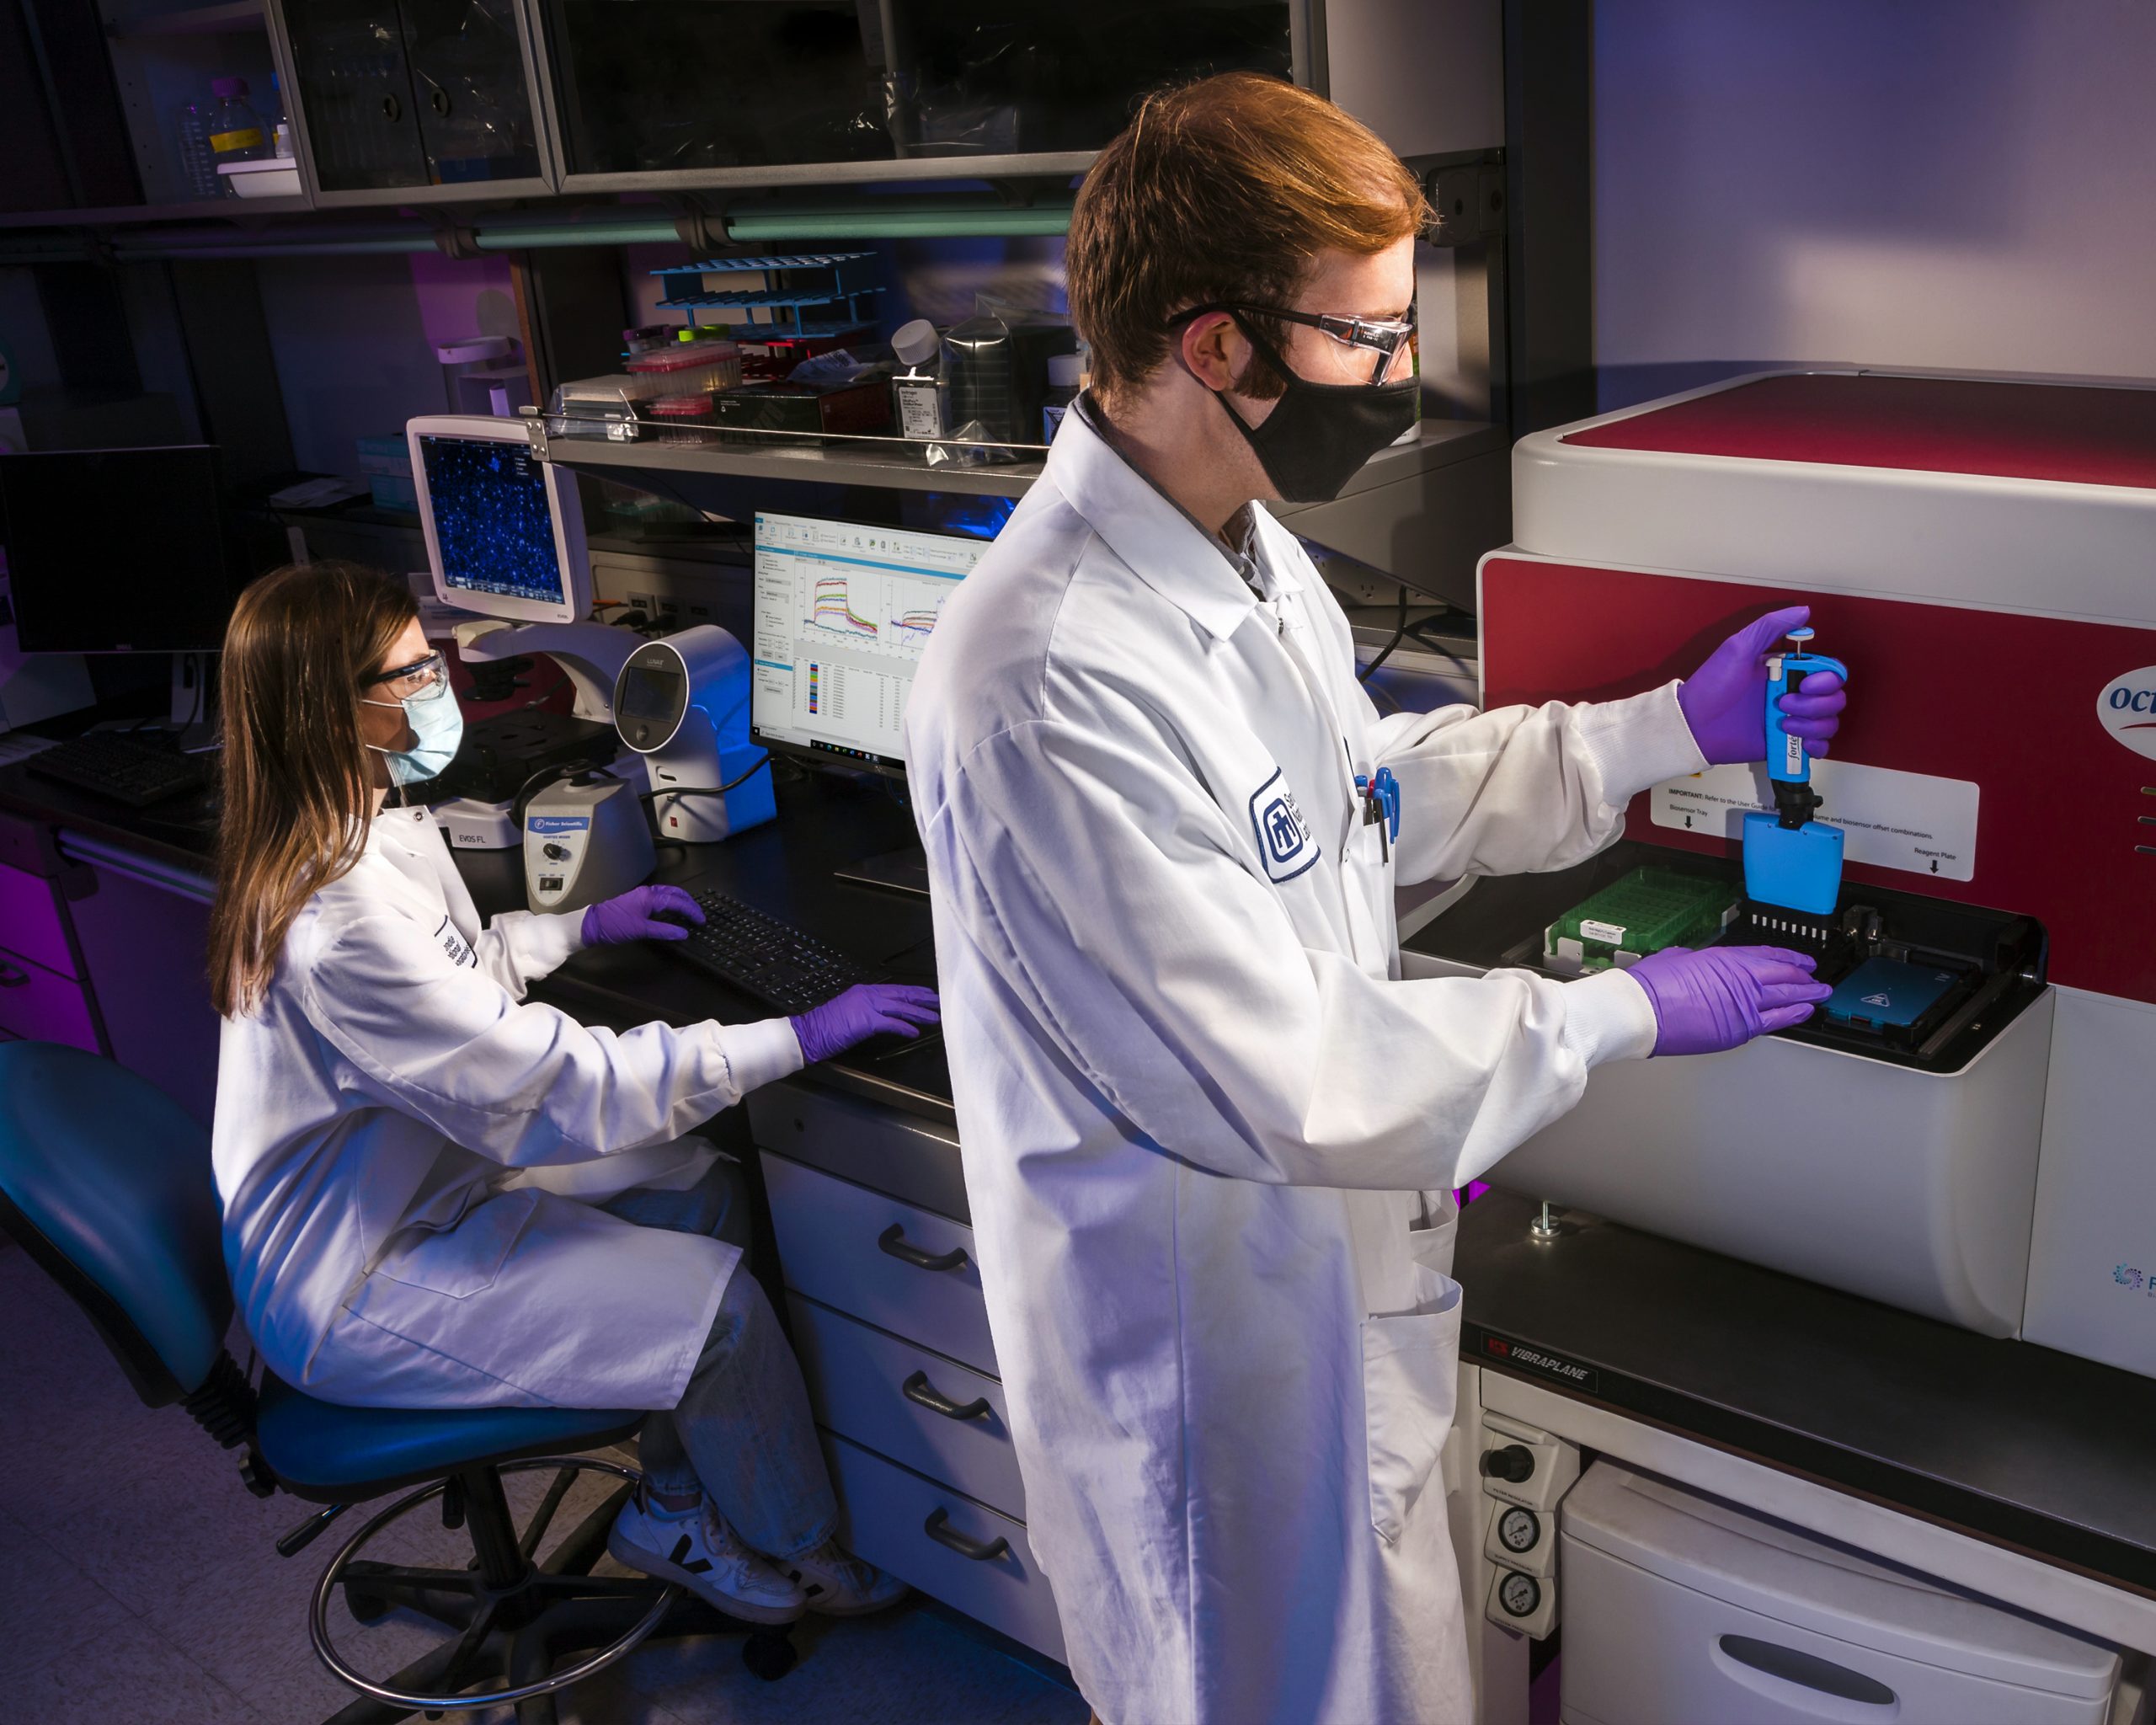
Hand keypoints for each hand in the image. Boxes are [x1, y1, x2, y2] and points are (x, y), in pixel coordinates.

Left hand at [581, 885, 704, 945]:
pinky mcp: (638, 901)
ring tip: (690, 911)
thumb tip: (684, 933)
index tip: (701, 920)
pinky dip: (671, 903)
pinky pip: (661, 898)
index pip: (677, 902)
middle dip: (689, 903)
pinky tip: (673, 911)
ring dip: (681, 901)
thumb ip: (665, 931)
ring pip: (668, 894)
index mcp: (650, 897)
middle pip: (675, 893)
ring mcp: (643, 896)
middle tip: (699, 915)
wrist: (593, 925)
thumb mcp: (641, 930)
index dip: (691, 911)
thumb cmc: (616, 926)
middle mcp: (648, 892)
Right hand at [791, 984, 941, 1063]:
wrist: (808, 1033)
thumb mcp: (849, 1011)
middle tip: (938, 1002)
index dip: (913, 992)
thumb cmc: (826, 1026)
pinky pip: (892, 1024)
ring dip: (919, 1013)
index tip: (926, 994)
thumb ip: (866, 1010)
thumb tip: (883, 1016)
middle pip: (901, 995)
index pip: (894, 990)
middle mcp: (867, 995)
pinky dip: (905, 1027)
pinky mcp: (866, 1022)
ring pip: (900, 1008)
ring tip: (934, 1017)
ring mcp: (867, 1007)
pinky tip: (915, 1032)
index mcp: (863, 991)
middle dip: (922, 999)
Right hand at [1627, 945, 1830, 1055]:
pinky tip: (1803, 1013)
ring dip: (1808, 996)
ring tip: (1820, 996)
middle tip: (1818, 980)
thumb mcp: (1677, 958)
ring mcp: (1743, 1005)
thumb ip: (1698, 961)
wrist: (1641, 1011)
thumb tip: (1699, 964)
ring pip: (1787, 999)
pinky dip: (1793, 1015)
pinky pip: (1774, 1022)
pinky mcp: (1738, 1030)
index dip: (1791, 957)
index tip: (1802, 960)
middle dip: (1806, 978)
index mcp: (1725, 958)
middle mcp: (1741, 979)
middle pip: (1785, 976)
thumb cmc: (1651, 986)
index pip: (1770, 955)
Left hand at [1677, 606, 1846, 765]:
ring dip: (1813, 725)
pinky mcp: (1785, 743)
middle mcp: (1793, 694)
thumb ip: (1770, 627)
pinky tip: (1799, 741)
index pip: (1829, 672)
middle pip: (1834, 698)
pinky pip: (1818, 747)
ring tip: (1782, 723)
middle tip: (1784, 703)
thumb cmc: (1711, 686)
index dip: (1826, 679)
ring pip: (1829, 722)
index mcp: (1786, 671)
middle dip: (1817, 703)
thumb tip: (1803, 611)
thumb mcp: (1739, 647)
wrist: (1694, 724)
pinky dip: (1816, 746)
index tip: (1804, 682)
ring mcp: (1791, 719)